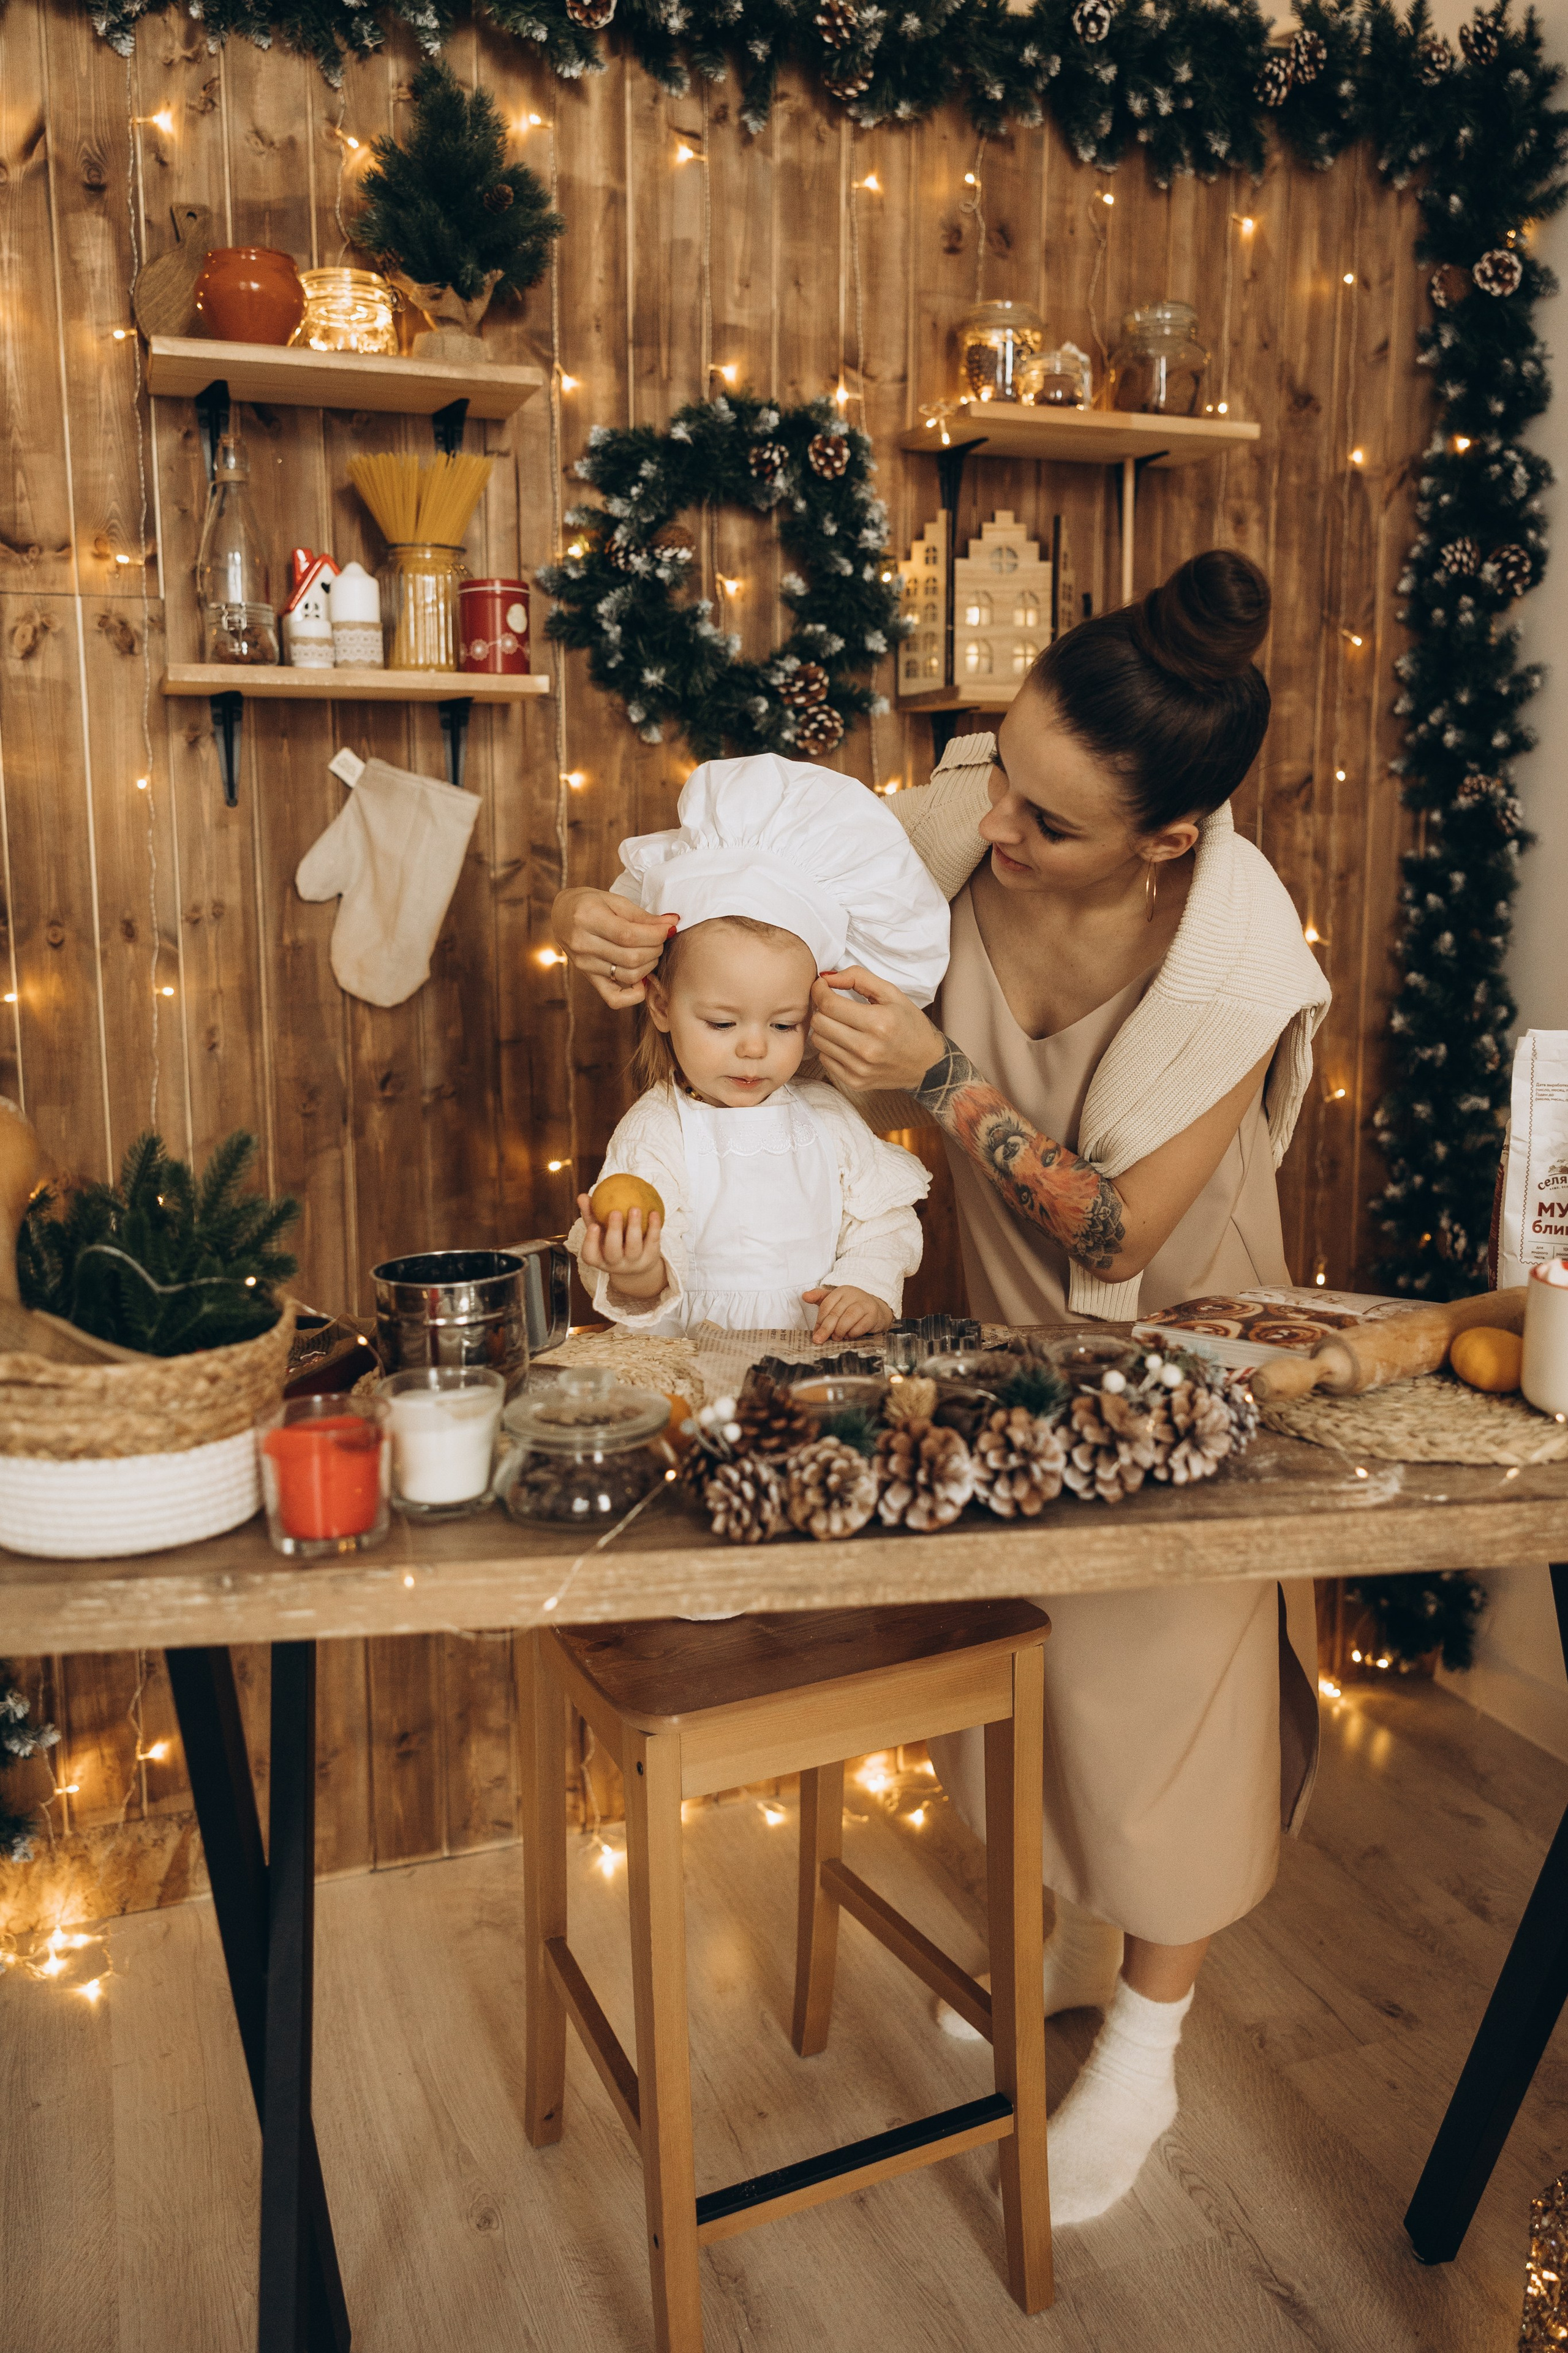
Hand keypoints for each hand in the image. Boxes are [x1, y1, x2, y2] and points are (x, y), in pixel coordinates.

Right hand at [551, 887, 675, 1008]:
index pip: (629, 935)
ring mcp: (584, 965)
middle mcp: (583, 944)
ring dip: (650, 965)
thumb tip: (672, 923)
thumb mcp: (614, 900)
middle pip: (631, 958)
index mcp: (587, 918)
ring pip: (629, 976)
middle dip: (656, 948)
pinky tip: (642, 980)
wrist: (562, 916)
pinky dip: (634, 994)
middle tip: (660, 938)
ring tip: (651, 951)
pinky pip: (614, 998)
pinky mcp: (589, 979)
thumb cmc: (590, 904)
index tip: (668, 928)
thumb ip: (641, 915)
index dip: (655, 934)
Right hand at [576, 1193, 667, 1300]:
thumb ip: (591, 1214)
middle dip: (614, 1231)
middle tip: (614, 1212)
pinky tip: (654, 1212)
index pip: (590, 1255)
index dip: (591, 1242)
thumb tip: (582, 1196)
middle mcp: (616, 1264)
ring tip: (635, 1208)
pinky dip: (654, 1227)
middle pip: (613, 1251)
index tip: (593, 1225)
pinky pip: (653, 1241)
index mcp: (599, 1259)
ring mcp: (634, 1263)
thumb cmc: (613, 1241)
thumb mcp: (600, 1230)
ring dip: (634, 1226)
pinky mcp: (650, 1258)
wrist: (637, 1262)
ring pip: (634, 1247)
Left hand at [800, 1284, 892, 1343]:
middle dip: (825, 1329)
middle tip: (819, 1340)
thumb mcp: (836, 1301)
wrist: (876, 1311)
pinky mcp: (873, 1314)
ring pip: (848, 1318)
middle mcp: (853, 1294)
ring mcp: (864, 1303)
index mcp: (841, 1291)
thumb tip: (804, 1296)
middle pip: (835, 1313)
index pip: (826, 1305)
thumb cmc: (851, 1307)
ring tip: (837, 1338)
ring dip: (840, 1331)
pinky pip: (861, 1326)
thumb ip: (819, 1298)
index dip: (819, 1321)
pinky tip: (849, 1336)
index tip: (815, 1333)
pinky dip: (852, 1333)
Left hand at [808, 966, 945, 1094]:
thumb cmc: (910, 1025)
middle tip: (832, 1004)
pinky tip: (845, 1042)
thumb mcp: (892, 993)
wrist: (927, 1064)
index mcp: (879, 1023)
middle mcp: (867, 1049)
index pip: (830, 1005)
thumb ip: (859, 978)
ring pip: (818, 1041)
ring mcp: (859, 1068)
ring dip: (825, 1028)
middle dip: (821, 1008)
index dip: (819, 990)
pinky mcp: (855, 1082)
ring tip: (840, 1023)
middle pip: (820, 1023)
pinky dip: (830, 1047)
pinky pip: (824, 1059)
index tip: (822, 986)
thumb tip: (827, 978)